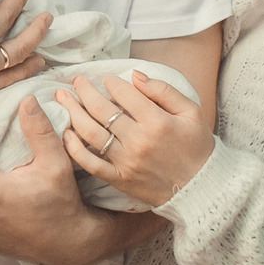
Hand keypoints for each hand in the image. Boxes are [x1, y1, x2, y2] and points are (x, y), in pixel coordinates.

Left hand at [59, 70, 212, 209]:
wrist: (201, 188)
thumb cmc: (197, 147)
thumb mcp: (192, 113)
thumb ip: (164, 91)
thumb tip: (135, 75)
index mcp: (157, 122)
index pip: (124, 94)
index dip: (111, 82)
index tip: (105, 78)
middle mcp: (138, 141)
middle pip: (101, 110)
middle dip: (84, 90)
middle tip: (76, 80)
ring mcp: (126, 162)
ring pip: (91, 133)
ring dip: (73, 113)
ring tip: (63, 98)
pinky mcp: (119, 179)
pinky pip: (90, 164)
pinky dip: (74, 148)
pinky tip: (66, 134)